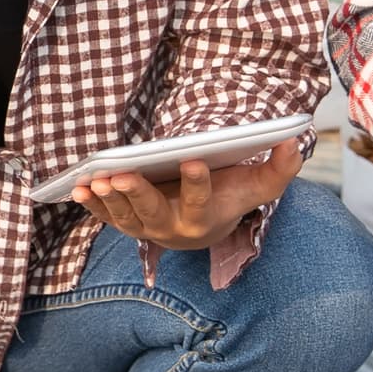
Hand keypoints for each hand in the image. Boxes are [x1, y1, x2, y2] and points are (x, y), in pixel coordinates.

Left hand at [73, 139, 301, 250]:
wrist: (205, 224)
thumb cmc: (230, 195)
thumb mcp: (258, 185)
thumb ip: (280, 168)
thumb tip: (294, 141)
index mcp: (205, 219)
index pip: (201, 202)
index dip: (198, 183)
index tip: (194, 160)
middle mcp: (172, 229)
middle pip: (153, 214)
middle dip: (137, 195)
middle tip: (123, 175)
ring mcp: (146, 228)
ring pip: (124, 218)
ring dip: (108, 200)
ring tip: (94, 180)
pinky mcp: (126, 223)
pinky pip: (106, 216)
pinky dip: (91, 205)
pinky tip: (77, 187)